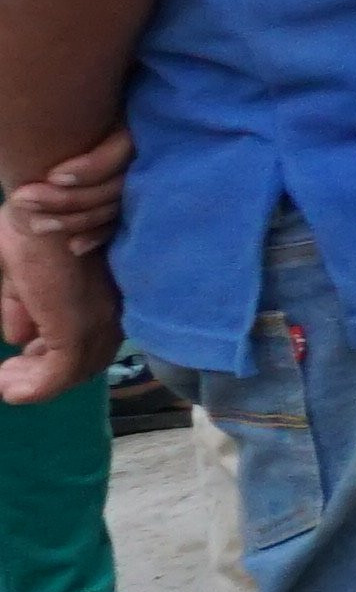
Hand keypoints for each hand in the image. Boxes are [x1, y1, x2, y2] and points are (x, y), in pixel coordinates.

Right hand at [2, 190, 119, 408]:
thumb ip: (22, 305)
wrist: (44, 203)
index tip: (27, 357)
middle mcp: (109, 311)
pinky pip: (56, 376)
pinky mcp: (75, 331)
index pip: (93, 338)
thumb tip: (17, 338)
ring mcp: (96, 323)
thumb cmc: (35, 224)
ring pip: (72, 372)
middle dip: (47, 372)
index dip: (59, 353)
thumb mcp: (23, 272)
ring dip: (34, 383)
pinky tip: (4, 385)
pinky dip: (31, 387)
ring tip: (4, 381)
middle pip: (86, 360)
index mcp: (104, 294)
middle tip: (10, 376)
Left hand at [10, 127, 130, 255]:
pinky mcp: (130, 207)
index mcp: (126, 128)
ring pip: (112, 209)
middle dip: (67, 199)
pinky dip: (95, 236)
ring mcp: (136, 183)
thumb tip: (53, 154)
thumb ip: (68, 128)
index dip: (91, 168)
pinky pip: (118, 225)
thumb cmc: (51, 124)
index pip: (121, 152)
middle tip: (22, 200)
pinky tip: (73, 246)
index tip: (52, 176)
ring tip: (35, 224)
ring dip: (71, 220)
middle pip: (114, 186)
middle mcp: (138, 155)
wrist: (58, 148)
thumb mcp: (63, 121)